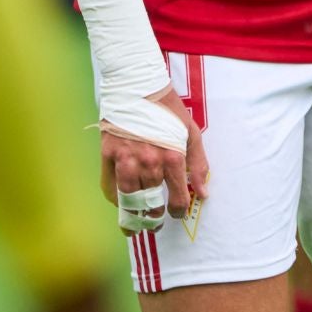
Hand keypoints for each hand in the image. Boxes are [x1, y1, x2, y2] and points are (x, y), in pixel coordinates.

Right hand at [97, 86, 206, 232]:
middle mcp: (149, 161)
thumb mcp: (190, 133)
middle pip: (151, 202)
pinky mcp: (108, 154)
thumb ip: (198, 165)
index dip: (178, 211)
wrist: (138, 85)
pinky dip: (113, 198)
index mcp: (172, 157)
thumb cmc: (168, 109)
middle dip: (154, 218)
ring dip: (132, 216)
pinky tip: (119, 204)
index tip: (177, 213)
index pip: (177, 197)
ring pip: (128, 198)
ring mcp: (126, 159)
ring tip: (135, 225)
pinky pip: (108, 185)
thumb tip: (202, 193)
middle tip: (155, 224)